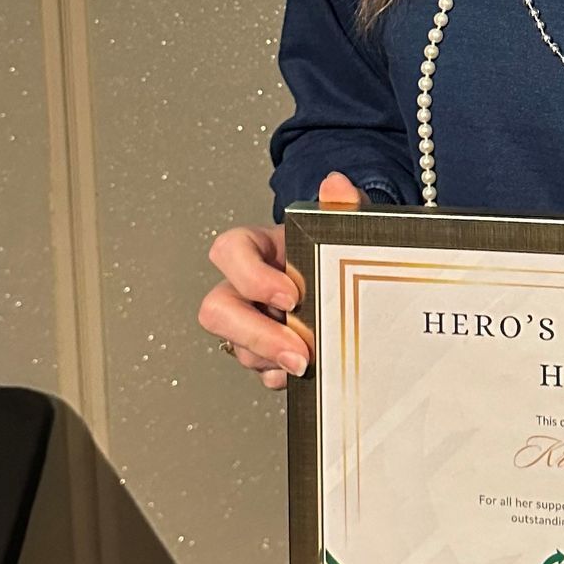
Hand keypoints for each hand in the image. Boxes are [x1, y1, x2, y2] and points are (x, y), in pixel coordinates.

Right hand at [199, 171, 362, 388]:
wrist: (346, 280)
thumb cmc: (332, 249)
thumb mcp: (342, 224)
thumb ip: (341, 205)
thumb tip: (336, 185)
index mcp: (256, 248)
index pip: (228, 251)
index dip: (252, 276)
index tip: (292, 296)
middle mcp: (243, 287)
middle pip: (217, 310)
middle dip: (256, 335)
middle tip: (300, 353)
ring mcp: (249, 323)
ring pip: (238, 348)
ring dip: (273, 360)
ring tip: (313, 362)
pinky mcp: (263, 354)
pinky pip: (259, 374)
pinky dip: (281, 378)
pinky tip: (308, 376)